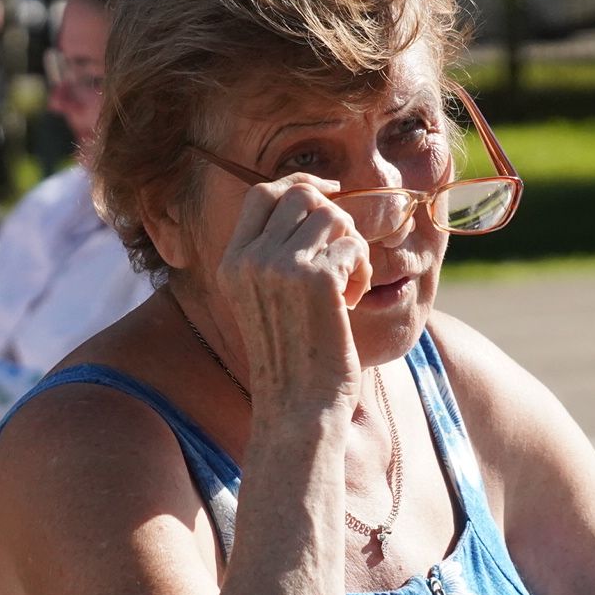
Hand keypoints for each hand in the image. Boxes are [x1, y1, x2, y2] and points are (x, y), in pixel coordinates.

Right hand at [213, 174, 372, 411]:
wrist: (298, 408)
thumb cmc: (293, 359)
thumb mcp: (266, 300)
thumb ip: (276, 254)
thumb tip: (315, 198)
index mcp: (232, 262)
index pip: (262, 194)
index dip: (300, 185)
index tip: (329, 195)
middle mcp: (250, 259)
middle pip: (303, 197)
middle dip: (334, 219)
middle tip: (343, 259)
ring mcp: (280, 267)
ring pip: (334, 217)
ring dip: (351, 248)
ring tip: (347, 288)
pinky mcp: (316, 280)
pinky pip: (353, 247)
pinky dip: (362, 272)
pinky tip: (351, 305)